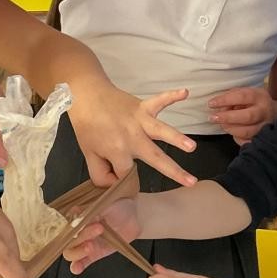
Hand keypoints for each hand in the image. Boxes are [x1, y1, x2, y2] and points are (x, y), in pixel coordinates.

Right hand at [63, 199, 139, 274]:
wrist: (135, 214)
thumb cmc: (118, 204)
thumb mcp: (104, 202)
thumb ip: (90, 209)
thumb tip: (74, 211)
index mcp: (76, 218)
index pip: (64, 226)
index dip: (67, 228)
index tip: (78, 225)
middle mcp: (78, 231)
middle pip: (67, 241)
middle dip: (80, 237)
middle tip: (98, 229)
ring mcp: (85, 243)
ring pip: (71, 253)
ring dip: (78, 252)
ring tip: (91, 247)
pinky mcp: (95, 254)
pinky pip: (82, 262)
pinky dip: (78, 266)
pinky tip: (77, 268)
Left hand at [69, 80, 197, 187]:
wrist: (85, 95)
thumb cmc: (86, 125)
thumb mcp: (88, 154)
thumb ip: (100, 174)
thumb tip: (114, 185)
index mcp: (118, 150)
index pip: (127, 173)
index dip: (122, 178)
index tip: (117, 174)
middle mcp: (132, 136)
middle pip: (155, 157)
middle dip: (174, 171)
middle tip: (191, 181)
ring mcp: (139, 120)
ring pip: (162, 131)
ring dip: (177, 138)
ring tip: (191, 147)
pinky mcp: (143, 107)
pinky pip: (159, 101)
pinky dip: (172, 96)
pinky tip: (185, 93)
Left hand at [207, 86, 276, 145]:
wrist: (275, 113)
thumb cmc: (255, 102)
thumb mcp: (247, 92)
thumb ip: (233, 96)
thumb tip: (218, 105)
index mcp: (259, 96)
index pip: (242, 96)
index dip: (225, 100)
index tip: (211, 104)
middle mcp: (264, 112)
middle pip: (247, 116)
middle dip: (228, 118)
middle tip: (213, 118)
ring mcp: (265, 126)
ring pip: (247, 131)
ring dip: (231, 129)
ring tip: (223, 125)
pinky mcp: (263, 138)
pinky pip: (248, 142)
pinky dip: (238, 138)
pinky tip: (234, 133)